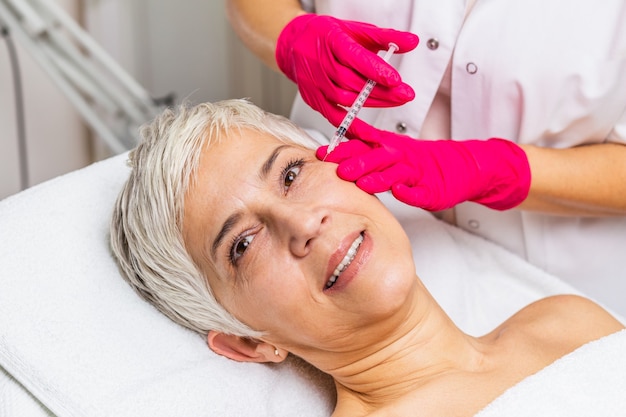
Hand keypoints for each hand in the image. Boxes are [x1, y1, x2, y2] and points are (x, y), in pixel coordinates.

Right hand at [276, 14, 418, 137]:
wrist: (296, 44)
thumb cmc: (328, 36)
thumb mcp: (356, 30)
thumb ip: (386, 37)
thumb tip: (412, 42)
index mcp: (330, 39)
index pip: (353, 56)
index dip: (374, 69)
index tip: (395, 79)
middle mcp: (319, 63)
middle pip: (351, 81)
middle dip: (381, 90)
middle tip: (405, 95)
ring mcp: (314, 84)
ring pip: (344, 99)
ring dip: (372, 103)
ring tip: (395, 102)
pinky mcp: (313, 99)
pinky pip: (333, 117)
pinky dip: (351, 127)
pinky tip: (368, 134)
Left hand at [316, 131, 530, 210]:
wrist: (459, 167)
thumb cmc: (418, 162)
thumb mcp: (390, 148)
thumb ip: (365, 146)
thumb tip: (336, 142)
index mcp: (389, 147)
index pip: (362, 144)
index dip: (342, 148)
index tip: (321, 153)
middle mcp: (401, 156)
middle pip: (376, 157)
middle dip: (357, 162)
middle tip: (339, 170)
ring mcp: (417, 173)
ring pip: (396, 174)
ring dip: (379, 178)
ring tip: (364, 183)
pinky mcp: (431, 190)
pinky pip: (420, 191)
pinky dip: (410, 192)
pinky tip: (400, 192)